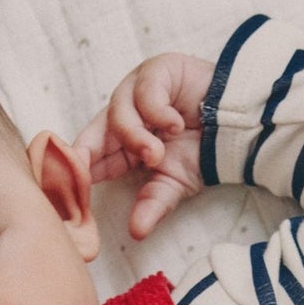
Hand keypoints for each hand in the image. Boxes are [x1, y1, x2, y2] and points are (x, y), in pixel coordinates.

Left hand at [71, 51, 215, 239]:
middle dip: (93, 155)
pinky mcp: (156, 71)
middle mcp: (124, 115)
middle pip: (95, 133)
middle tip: (89, 172)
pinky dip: (158, 113)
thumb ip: (152, 205)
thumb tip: (136, 233)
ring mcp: (137, 91)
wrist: (237, 127)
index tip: (67, 187)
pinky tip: (176, 125)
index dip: (75, 169)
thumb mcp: (173, 185)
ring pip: (117, 112)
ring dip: (134, 137)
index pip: (89, 155)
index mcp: (121, 145)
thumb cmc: (201, 152)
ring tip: (157, 154)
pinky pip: (144, 91)